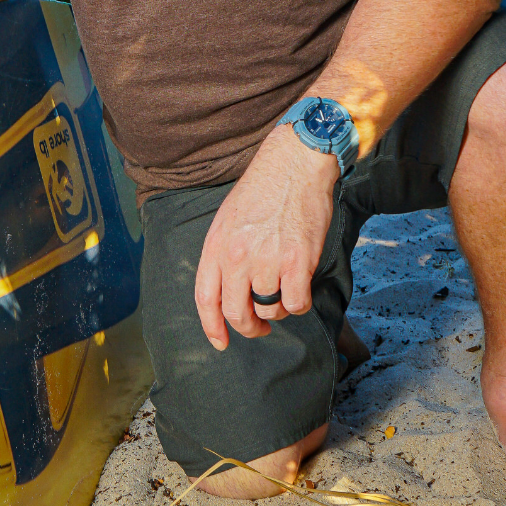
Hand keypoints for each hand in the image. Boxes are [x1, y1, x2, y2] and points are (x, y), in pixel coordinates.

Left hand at [194, 126, 339, 349]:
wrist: (295, 163)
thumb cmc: (264, 188)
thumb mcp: (228, 218)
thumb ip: (224, 254)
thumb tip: (229, 291)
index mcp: (216, 245)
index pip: (205, 298)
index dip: (211, 327)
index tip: (221, 342)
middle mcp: (237, 256)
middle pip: (236, 313)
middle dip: (248, 327)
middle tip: (260, 327)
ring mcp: (267, 260)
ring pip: (269, 309)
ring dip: (277, 307)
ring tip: (283, 287)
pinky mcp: (297, 262)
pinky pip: (296, 303)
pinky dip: (299, 302)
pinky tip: (300, 285)